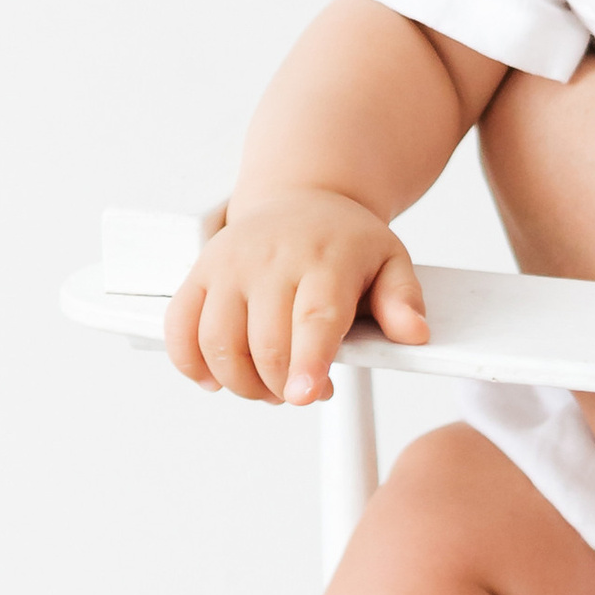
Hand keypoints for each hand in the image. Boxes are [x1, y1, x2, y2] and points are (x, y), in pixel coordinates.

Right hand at [164, 190, 429, 407]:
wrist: (301, 198)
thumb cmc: (347, 241)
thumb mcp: (390, 260)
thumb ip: (403, 299)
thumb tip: (415, 333)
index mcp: (325, 259)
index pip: (315, 316)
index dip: (309, 361)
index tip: (306, 396)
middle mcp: (271, 259)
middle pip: (266, 343)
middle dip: (281, 387)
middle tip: (302, 392)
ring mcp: (229, 265)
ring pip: (218, 343)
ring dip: (240, 384)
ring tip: (267, 387)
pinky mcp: (200, 273)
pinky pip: (180, 328)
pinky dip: (190, 363)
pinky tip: (216, 378)